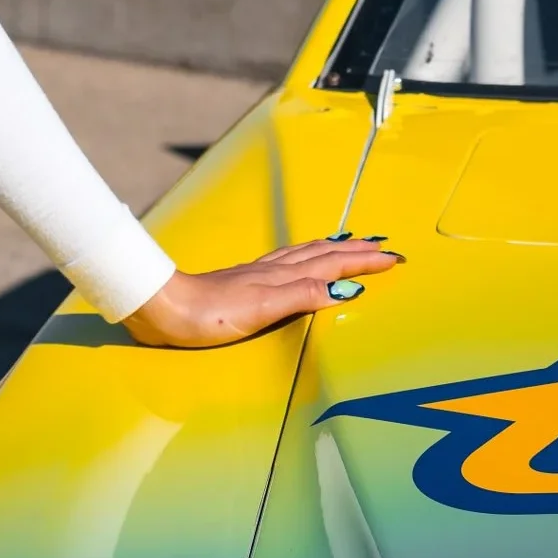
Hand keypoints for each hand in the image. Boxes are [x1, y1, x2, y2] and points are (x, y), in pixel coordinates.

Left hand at [122, 238, 400, 348]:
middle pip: (322, 255)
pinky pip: (287, 263)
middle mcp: (273, 271)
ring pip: (305, 256)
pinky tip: (299, 262)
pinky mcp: (244, 283)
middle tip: (382, 245)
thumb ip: (301, 296)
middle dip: (354, 250)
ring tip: (349, 243)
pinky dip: (305, 259)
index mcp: (282, 277)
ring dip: (331, 250)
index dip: (363, 261)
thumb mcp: (260, 309)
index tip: (393, 256)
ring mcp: (258, 275)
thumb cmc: (209, 315)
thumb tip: (345, 288)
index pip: (332, 265)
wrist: (164, 308)